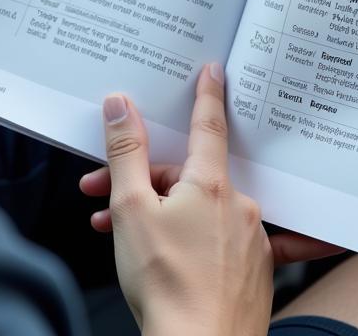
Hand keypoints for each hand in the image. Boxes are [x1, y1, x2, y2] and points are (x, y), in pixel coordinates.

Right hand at [80, 64, 341, 335]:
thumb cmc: (166, 286)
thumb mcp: (130, 209)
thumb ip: (125, 152)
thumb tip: (121, 105)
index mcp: (211, 185)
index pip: (209, 124)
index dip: (208, 94)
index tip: (214, 70)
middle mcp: (238, 206)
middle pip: (189, 175)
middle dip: (145, 181)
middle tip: (105, 194)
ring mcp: (249, 240)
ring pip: (199, 211)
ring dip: (161, 215)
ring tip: (121, 237)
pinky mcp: (253, 271)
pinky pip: (216, 241)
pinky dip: (187, 242)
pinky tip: (161, 260)